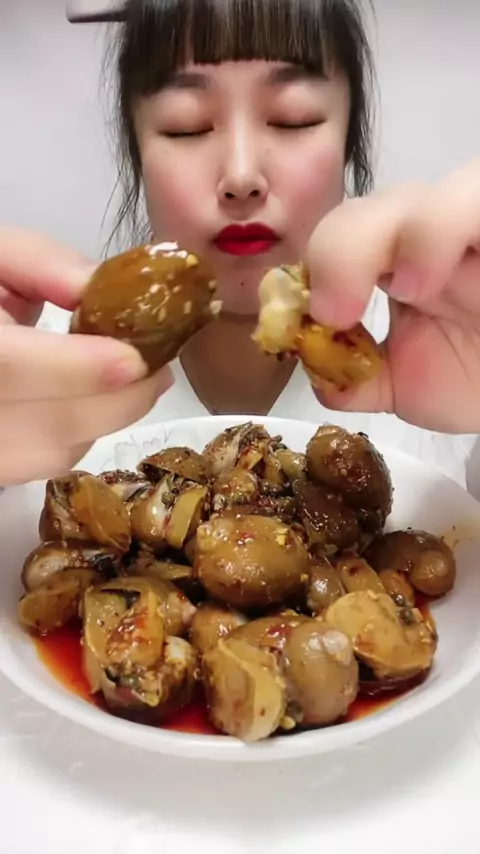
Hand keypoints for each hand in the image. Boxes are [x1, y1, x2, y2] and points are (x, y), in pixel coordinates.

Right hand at [0, 227, 171, 483]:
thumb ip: (39, 261)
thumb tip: (99, 289)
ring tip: (124, 378)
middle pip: (45, 428)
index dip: (75, 369)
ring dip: (101, 416)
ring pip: (52, 453)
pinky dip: (75, 432)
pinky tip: (77, 398)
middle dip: (118, 401)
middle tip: (158, 366)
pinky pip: (42, 464)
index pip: (7, 368)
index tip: (133, 359)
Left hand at [306, 159, 479, 432]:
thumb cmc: (474, 380)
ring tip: (405, 291)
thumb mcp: (403, 388)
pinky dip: (444, 227)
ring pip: (422, 194)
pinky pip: (475, 194)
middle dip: (338, 252)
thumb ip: (353, 381)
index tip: (307, 320)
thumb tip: (314, 374)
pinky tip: (431, 276)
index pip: (337, 241)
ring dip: (401, 235)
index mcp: (392, 266)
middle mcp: (425, 237)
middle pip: (368, 209)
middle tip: (334, 313)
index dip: (314, 270)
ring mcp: (465, 227)